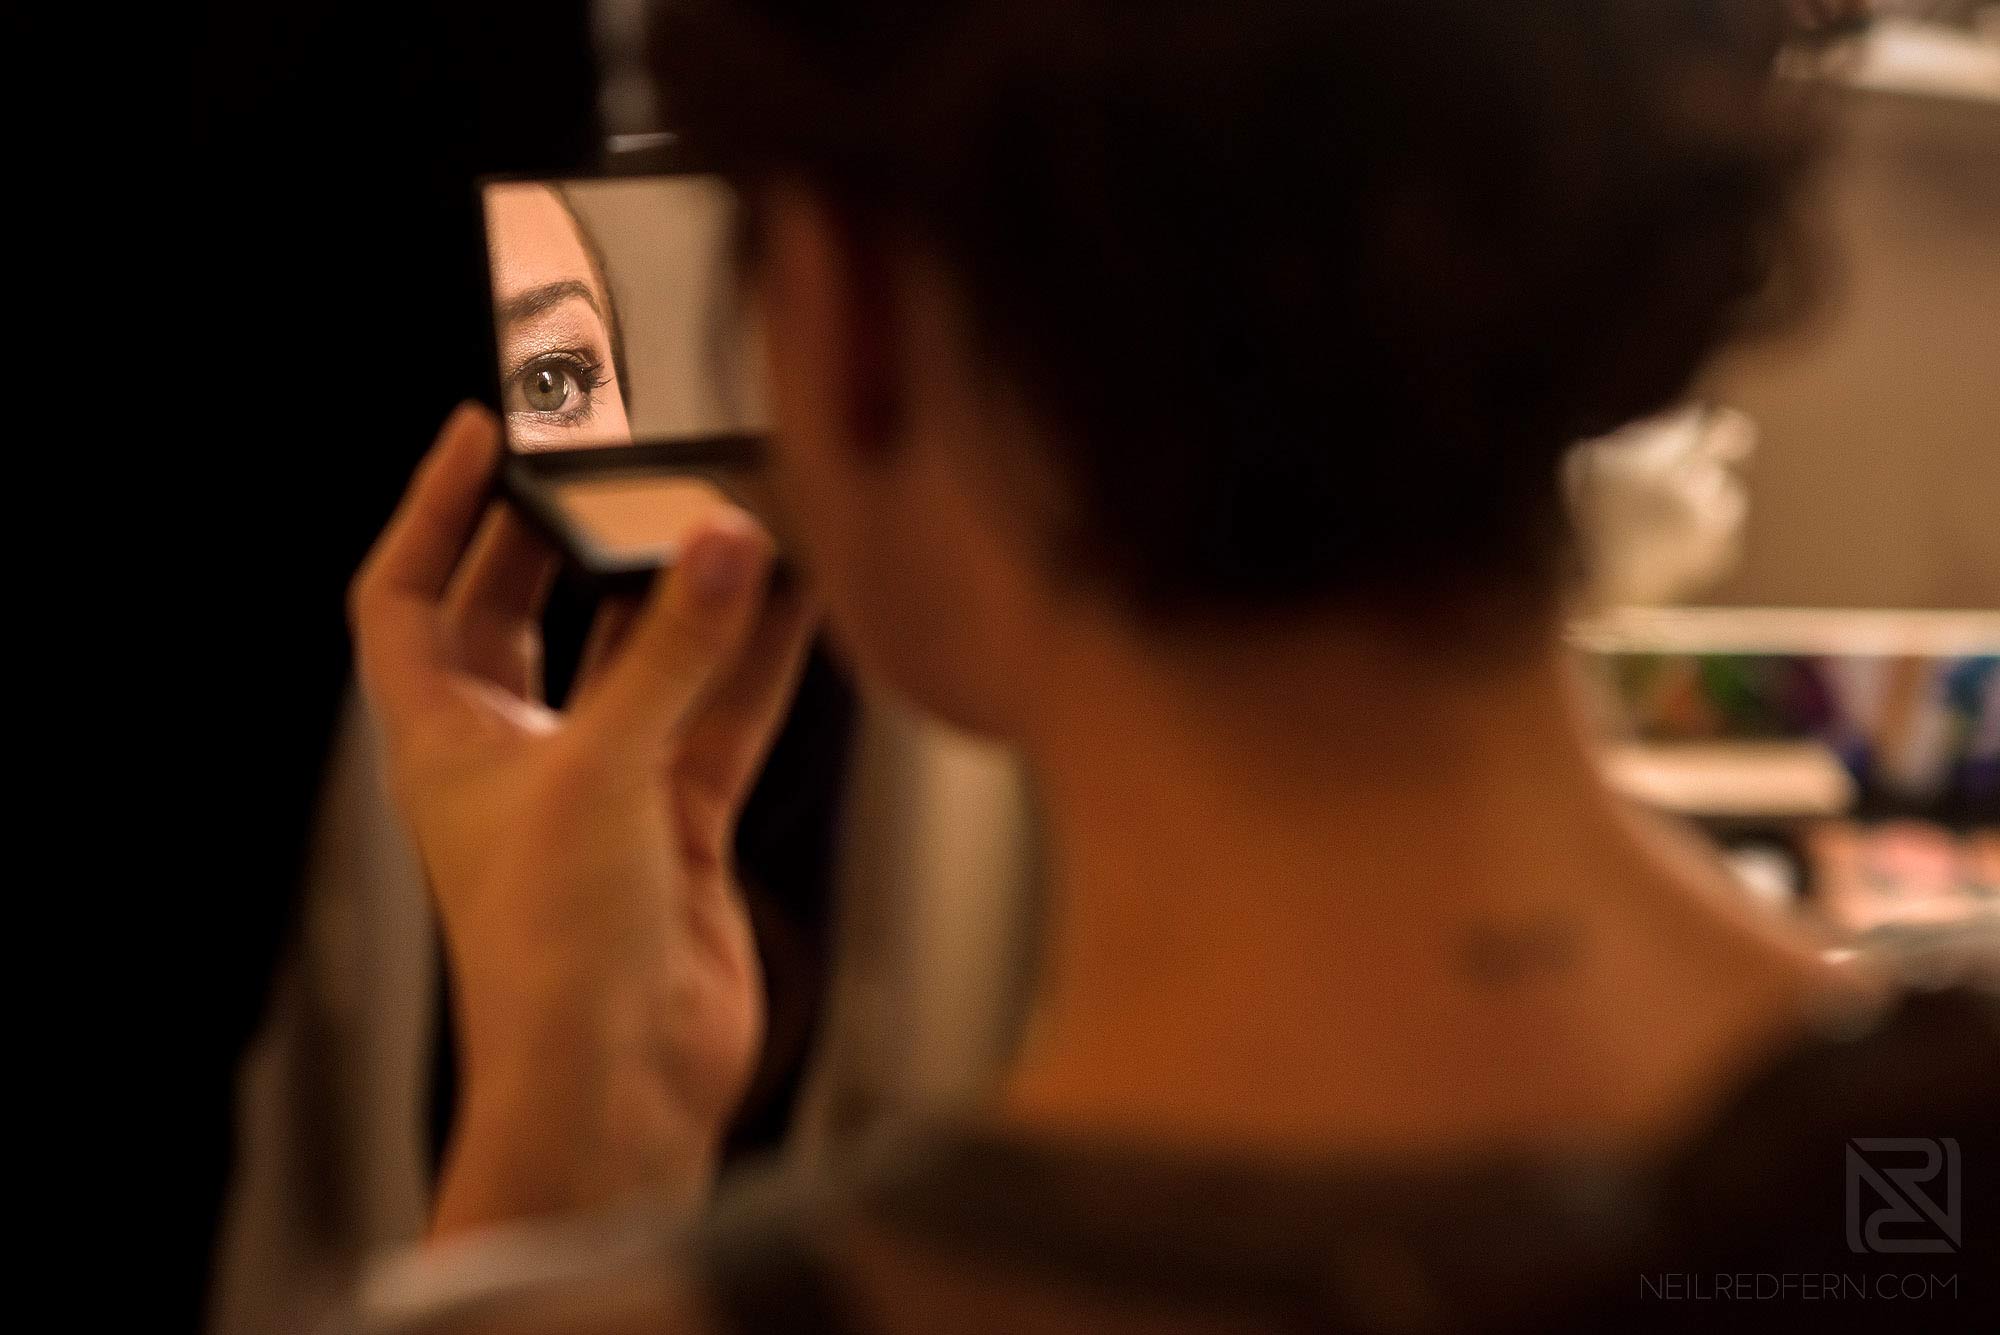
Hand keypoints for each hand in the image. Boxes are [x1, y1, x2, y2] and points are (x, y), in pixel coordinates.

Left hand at [349, 405, 813, 1232]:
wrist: (619, 1083)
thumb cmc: (549, 956)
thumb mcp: (600, 774)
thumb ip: (674, 655)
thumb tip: (726, 545)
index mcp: (443, 739)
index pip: (406, 597)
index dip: (432, 511)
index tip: (480, 433)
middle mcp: (515, 754)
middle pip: (526, 611)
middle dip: (566, 537)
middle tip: (618, 460)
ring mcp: (602, 785)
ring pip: (644, 658)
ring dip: (682, 594)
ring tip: (729, 511)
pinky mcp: (679, 822)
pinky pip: (720, 714)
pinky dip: (753, 660)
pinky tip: (791, 602)